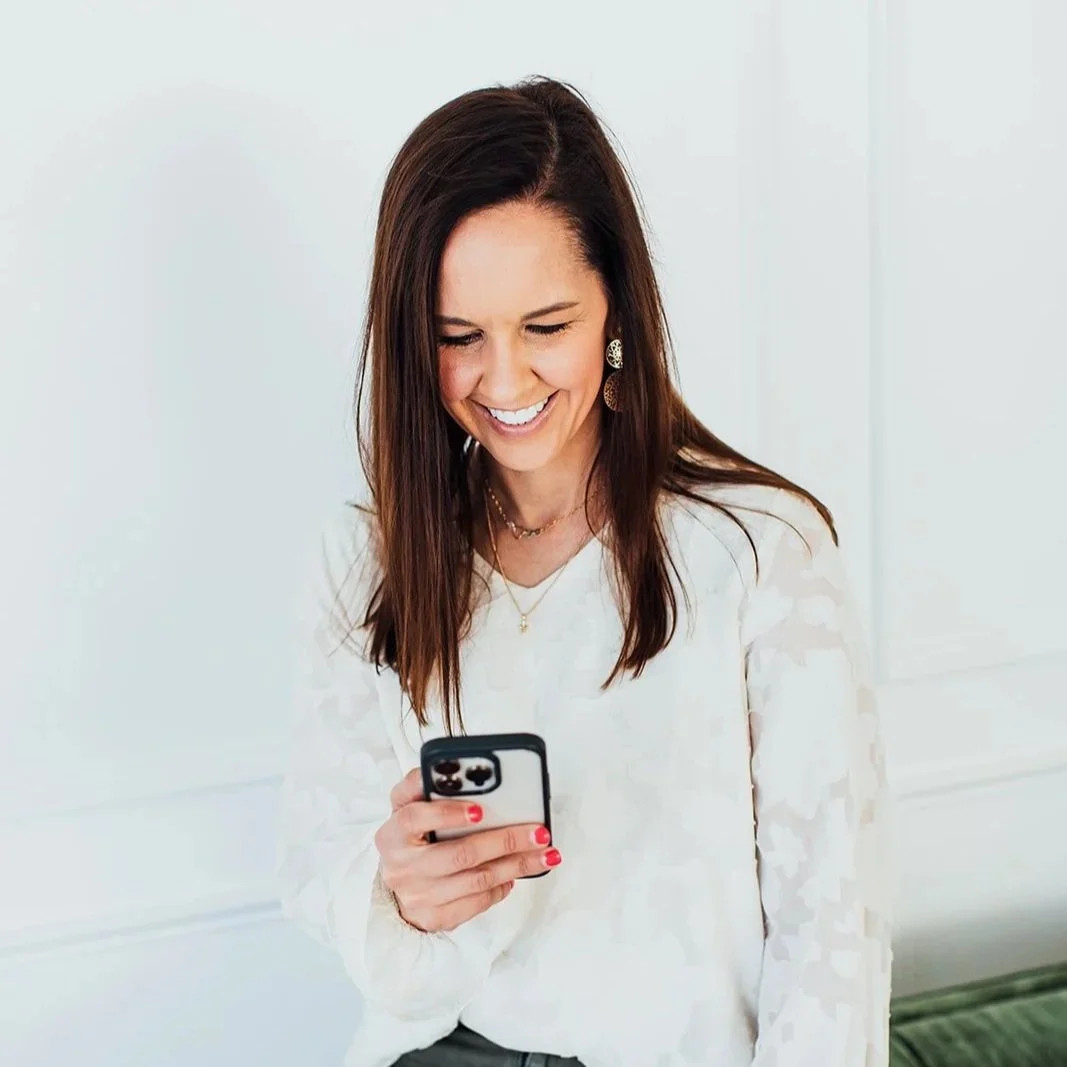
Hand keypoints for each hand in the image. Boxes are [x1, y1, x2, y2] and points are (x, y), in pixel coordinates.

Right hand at [374, 768, 560, 932]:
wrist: (398, 883)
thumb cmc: (410, 837)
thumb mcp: (407, 805)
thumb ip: (422, 784)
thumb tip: (448, 767)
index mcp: (392, 833)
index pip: (415, 818)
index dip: (447, 813)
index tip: (481, 809)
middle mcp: (402, 867)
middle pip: (460, 854)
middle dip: (505, 841)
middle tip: (537, 832)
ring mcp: (418, 896)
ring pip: (476, 880)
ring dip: (516, 865)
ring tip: (543, 853)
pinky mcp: (434, 917)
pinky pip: (477, 902)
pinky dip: (502, 887)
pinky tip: (515, 873)